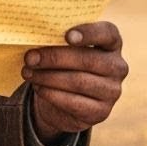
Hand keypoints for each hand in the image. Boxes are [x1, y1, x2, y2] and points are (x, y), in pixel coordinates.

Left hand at [22, 21, 126, 142]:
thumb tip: (36, 42)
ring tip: (28, 73)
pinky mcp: (101, 112)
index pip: (107, 33)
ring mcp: (112, 91)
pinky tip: (38, 88)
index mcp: (112, 43)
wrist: (68, 99)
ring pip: (79, 82)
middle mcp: (118, 66)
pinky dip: (52, 94)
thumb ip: (58, 40)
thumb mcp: (66, 49)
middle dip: (55, 58)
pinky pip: (75, 103)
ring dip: (49, 77)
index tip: (67, 36)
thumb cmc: (66, 64)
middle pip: (88, 60)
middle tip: (30, 57)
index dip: (89, 33)